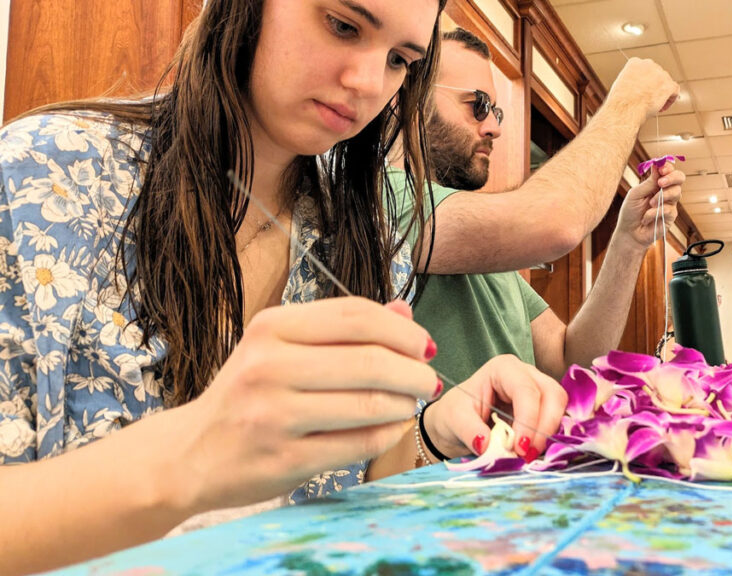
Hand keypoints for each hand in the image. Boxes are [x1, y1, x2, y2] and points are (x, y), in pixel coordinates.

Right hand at [169, 298, 437, 511]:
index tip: (425, 345)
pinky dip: (387, 434)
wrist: (190, 454)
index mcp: (270, 327)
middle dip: (413, 371)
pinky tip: (392, 428)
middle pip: (369, 360)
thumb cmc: (248, 394)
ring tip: (410, 403)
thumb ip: (342, 329)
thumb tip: (404, 310)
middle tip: (428, 380)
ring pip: (369, 404)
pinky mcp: (285, 459)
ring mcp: (274, 415)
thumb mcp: (283, 347)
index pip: (356, 316)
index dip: (402, 330)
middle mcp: (268, 366)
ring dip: (403, 404)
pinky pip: (358, 444)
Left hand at [424, 355, 567, 461]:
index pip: (526, 390)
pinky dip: (548, 437)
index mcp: (503, 369)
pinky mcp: (543, 408)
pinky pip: (556, 420)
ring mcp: (538, 389)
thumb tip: (487, 445)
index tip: (519, 448)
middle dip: (544, 426)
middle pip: (552, 394)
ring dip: (548, 433)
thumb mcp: (454, 420)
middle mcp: (526, 374)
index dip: (528, 419)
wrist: (458, 423)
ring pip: (559, 406)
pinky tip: (533, 451)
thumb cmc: (455, 413)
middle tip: (527, 454)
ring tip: (528, 455)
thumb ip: (469, 430)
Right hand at [606, 58, 679, 119]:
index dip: (645, 80)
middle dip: (654, 86)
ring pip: (666, 82)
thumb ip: (631, 80)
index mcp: (635, 62)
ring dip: (662, 93)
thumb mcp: (620, 84)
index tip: (643, 89)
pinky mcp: (668, 85)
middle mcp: (649, 65)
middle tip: (649, 98)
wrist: (625, 109)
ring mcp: (660, 74)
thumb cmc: (620, 101)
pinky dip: (670, 99)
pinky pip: (674, 90)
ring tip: (654, 105)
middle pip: (657, 74)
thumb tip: (638, 86)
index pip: (644, 68)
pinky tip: (663, 107)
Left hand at [615, 162, 683, 249]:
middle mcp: (665, 191)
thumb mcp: (636, 194)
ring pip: (677, 192)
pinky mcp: (671, 216)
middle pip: (679, 178)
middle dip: (672, 178)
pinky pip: (669, 209)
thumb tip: (657, 163)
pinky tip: (646, 217)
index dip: (667, 167)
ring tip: (650, 204)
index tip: (661, 169)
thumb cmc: (630, 212)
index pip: (668, 170)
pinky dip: (655, 212)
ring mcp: (670, 203)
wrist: (629, 233)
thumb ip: (648, 181)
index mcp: (656, 183)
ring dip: (662, 196)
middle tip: (660, 183)